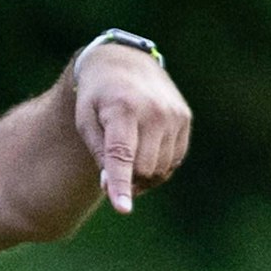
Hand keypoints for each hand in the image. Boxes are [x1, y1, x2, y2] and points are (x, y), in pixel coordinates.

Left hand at [72, 42, 191, 213]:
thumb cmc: (96, 96)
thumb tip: (110, 186)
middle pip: (144, 169)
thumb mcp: (85, 120)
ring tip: (126, 164)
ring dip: (143, 177)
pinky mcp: (185, 119)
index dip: (121, 184)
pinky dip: (158, 167)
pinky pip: (175, 159)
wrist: (123, 62)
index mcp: (123, 110)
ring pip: (161, 169)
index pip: (122, 156)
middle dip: (128, 180)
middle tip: (111, 175)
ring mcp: (174, 115)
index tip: (122, 208)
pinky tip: (144, 155)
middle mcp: (154, 112)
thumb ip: (99, 153)